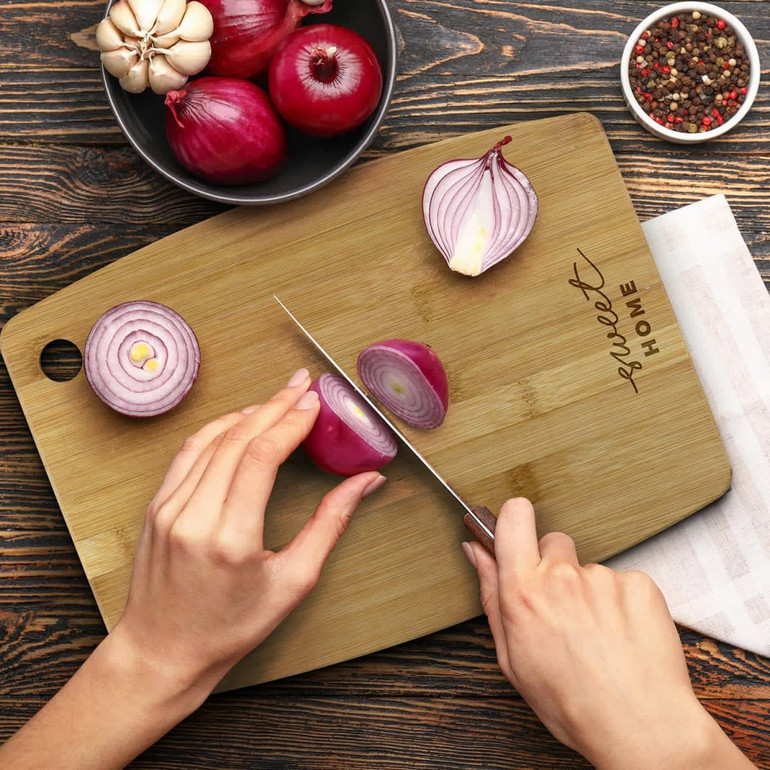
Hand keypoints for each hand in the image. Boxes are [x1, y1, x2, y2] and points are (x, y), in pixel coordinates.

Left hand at [110, 367, 385, 694]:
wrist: (164, 650)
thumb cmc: (232, 626)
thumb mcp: (294, 582)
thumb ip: (331, 524)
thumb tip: (366, 481)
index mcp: (231, 539)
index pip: (261, 457)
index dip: (290, 422)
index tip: (314, 403)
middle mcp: (194, 517)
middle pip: (236, 439)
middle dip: (274, 405)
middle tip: (302, 385)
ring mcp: (168, 510)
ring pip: (210, 440)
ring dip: (247, 412)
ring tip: (278, 399)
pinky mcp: (156, 507)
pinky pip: (188, 453)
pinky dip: (217, 429)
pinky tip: (240, 421)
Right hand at [463, 498, 754, 769]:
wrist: (641, 729)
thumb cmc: (572, 703)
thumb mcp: (512, 658)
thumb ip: (491, 596)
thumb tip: (477, 552)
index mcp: (523, 592)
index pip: (514, 517)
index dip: (515, 518)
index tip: (517, 531)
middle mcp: (562, 576)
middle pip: (554, 542)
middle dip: (555, 566)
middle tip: (566, 609)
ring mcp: (603, 578)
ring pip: (590, 568)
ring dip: (592, 591)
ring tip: (600, 636)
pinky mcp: (639, 584)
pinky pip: (624, 581)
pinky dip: (624, 603)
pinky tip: (624, 636)